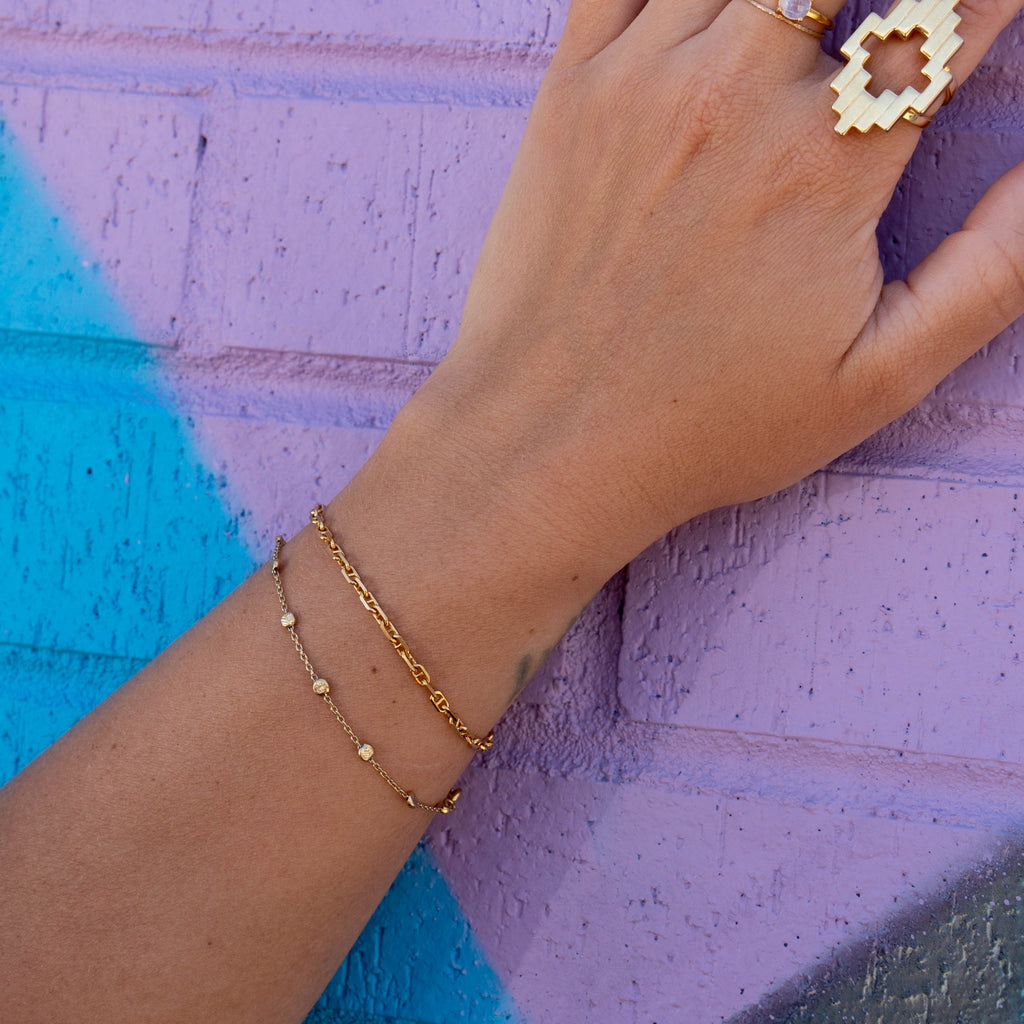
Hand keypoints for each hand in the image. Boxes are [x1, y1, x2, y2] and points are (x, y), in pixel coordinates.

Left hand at [415, 0, 1023, 587]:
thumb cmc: (708, 427)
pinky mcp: (570, 93)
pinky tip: (704, 14)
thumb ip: (991, 273)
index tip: (975, 14)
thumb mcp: (877, 380)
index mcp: (829, 164)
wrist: (552, 441)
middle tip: (874, 38)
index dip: (979, 1)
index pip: (948, 12)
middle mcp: (738, 97)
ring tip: (799, 29)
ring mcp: (643, 82)